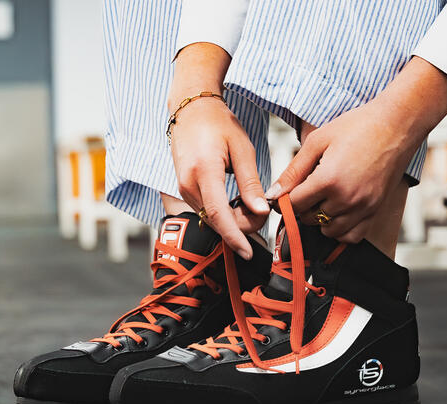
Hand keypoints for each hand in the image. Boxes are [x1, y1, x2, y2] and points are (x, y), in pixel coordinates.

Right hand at [170, 98, 269, 258]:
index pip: (220, 215)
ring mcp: (183, 188)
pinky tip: (237, 200)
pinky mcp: (184, 189)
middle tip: (263, 209)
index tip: (248, 253)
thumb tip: (261, 211)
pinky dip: (224, 213)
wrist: (190, 108)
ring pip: (211, 219)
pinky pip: (206, 211)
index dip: (235, 238)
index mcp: (204, 172)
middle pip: (217, 222)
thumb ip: (250, 183)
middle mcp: (189, 185)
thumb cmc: (218, 122)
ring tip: (250, 200)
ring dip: (233, 219)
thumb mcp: (242, 148)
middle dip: (242, 226)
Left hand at [268, 102, 415, 242]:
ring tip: (322, 199)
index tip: (284, 193)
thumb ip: (294, 170)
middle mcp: (346, 198)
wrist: (396, 124)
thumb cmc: (357, 127)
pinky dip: (340, 230)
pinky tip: (337, 212)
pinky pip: (351, 237)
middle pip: (309, 219)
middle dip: (302, 207)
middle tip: (306, 189)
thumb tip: (273, 193)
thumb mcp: (318, 141)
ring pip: (328, 231)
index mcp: (328, 180)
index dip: (284, 200)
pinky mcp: (375, 211)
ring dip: (320, 220)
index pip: (294, 205)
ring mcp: (363, 207)